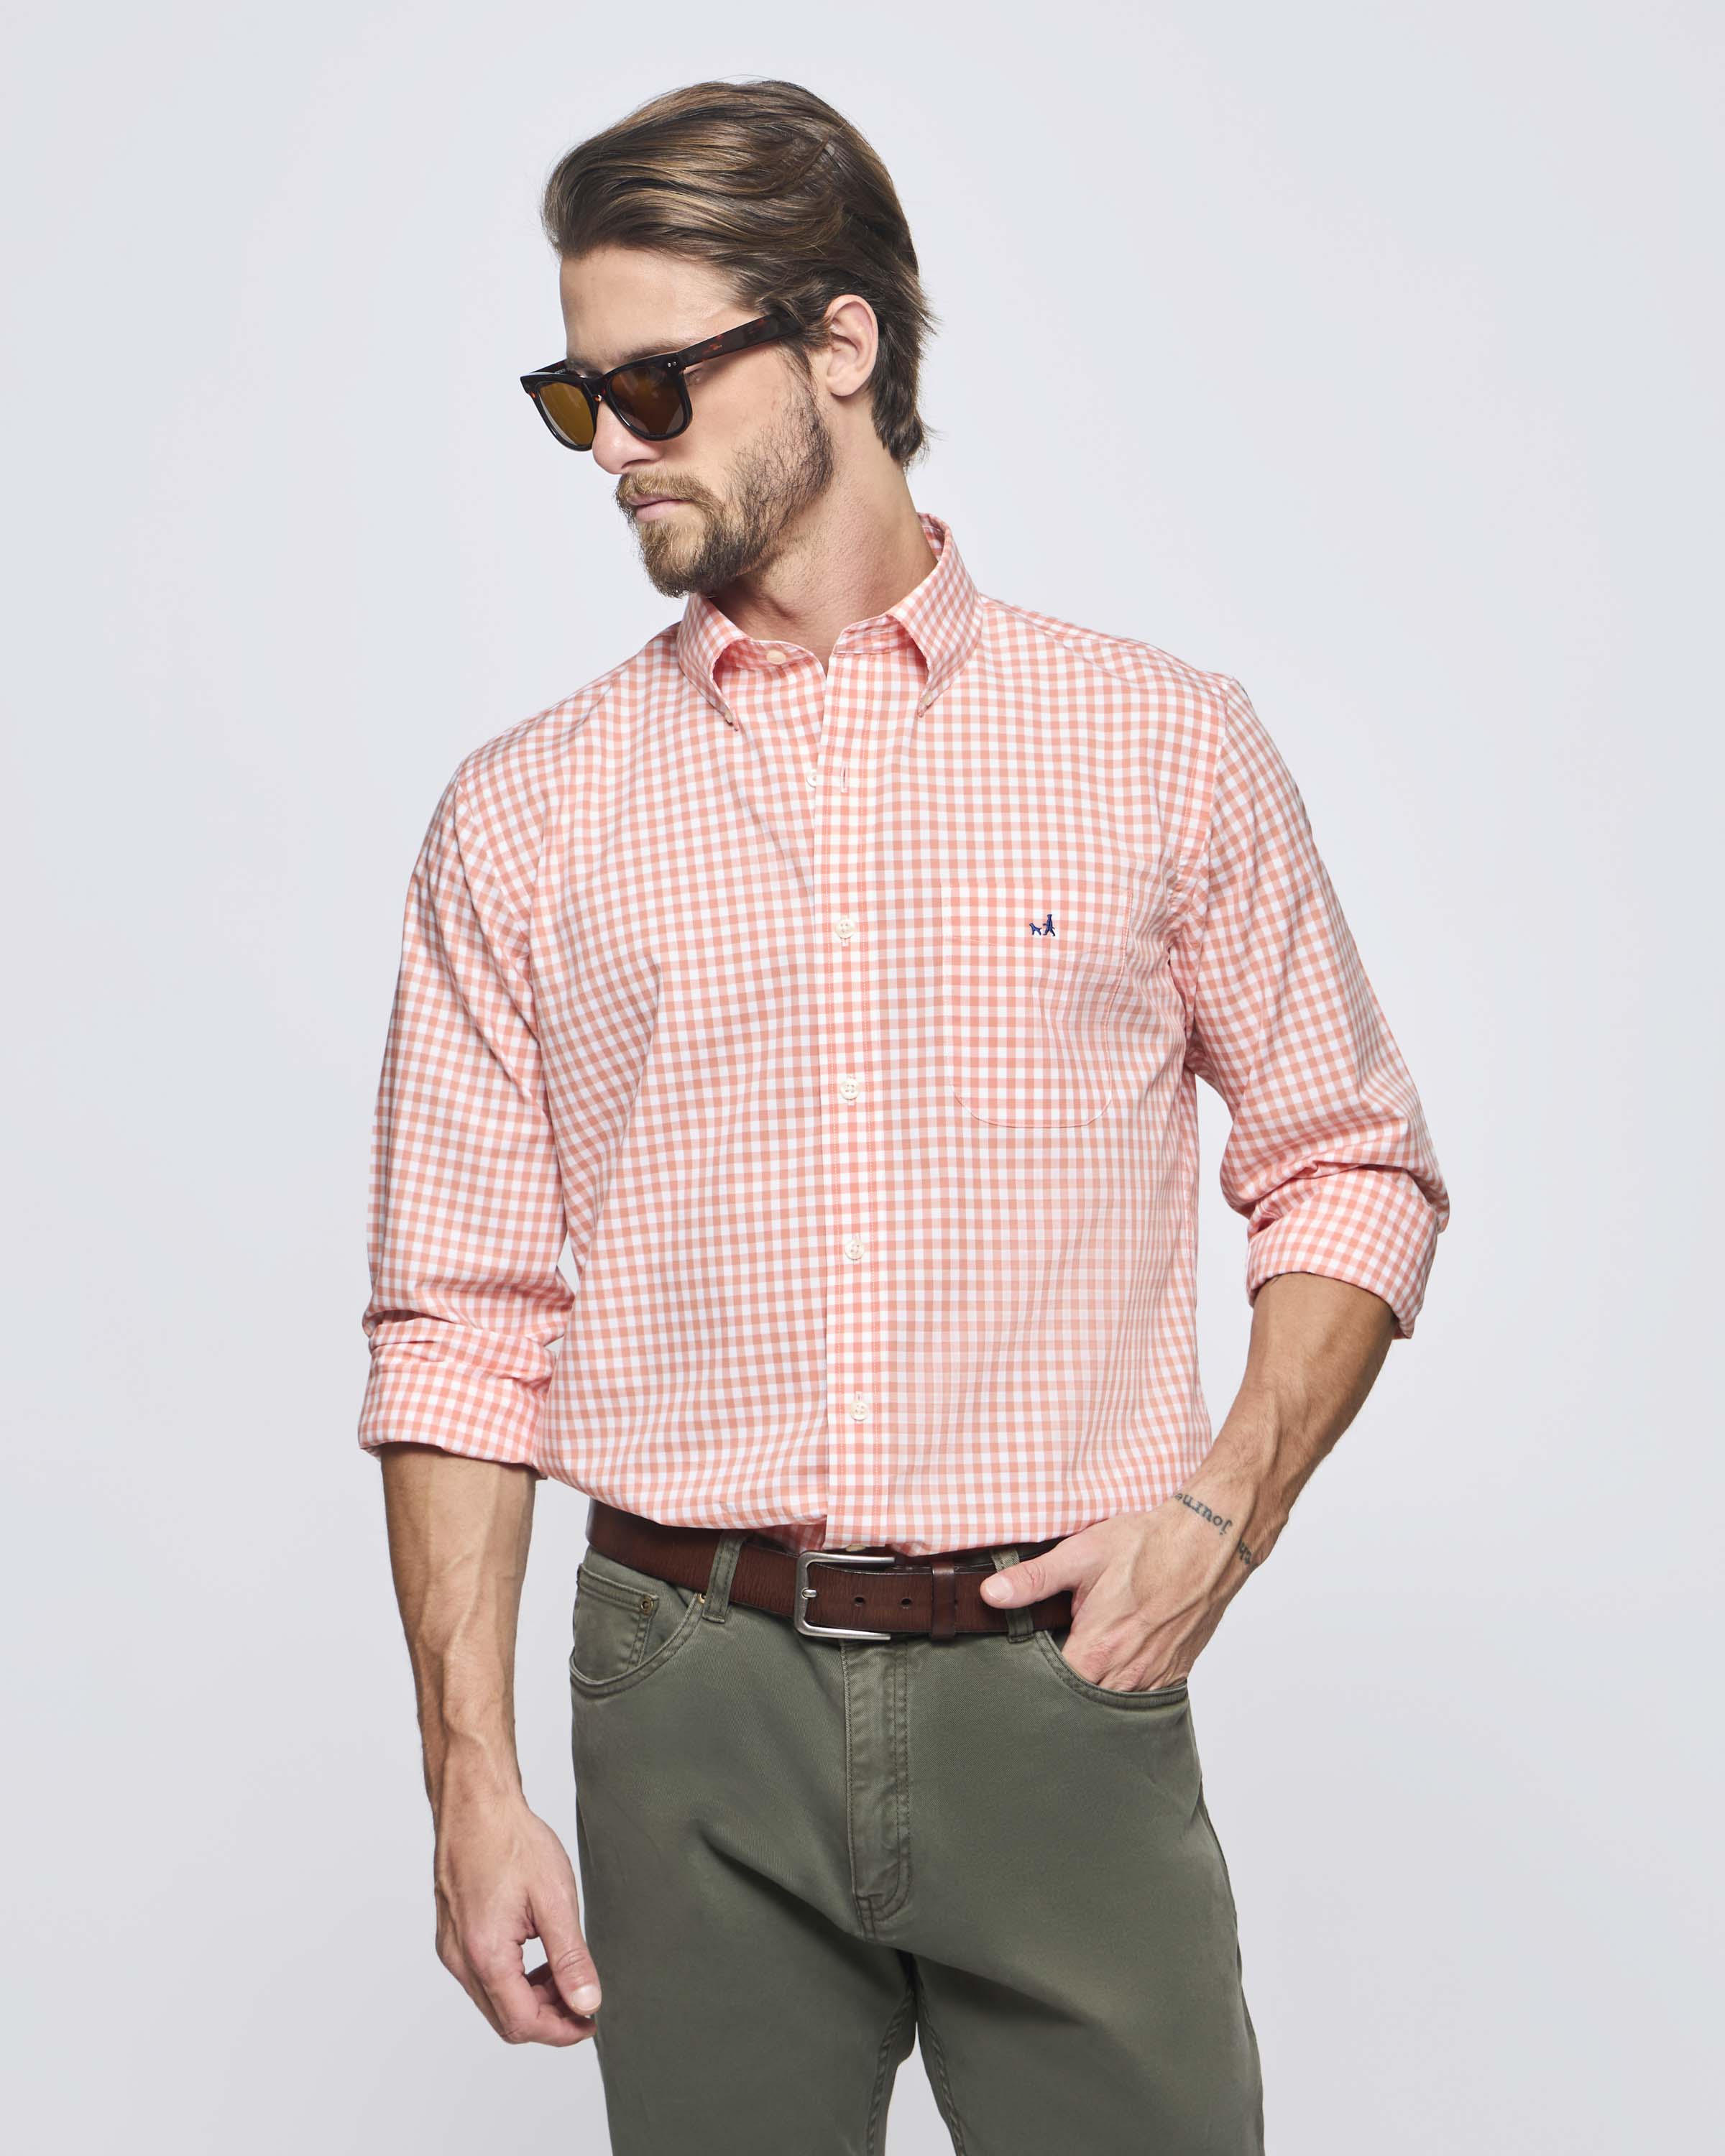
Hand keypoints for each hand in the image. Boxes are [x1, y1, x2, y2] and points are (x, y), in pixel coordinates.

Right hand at [432, 1793, 600, 2044]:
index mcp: (485, 1954)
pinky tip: (537, 1954)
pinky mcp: (451, 1935)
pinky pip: (482, 1976)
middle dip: (548, 2017)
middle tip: (583, 1998)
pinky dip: (513, 1979)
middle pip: (506, 2019)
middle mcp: (460, 1959)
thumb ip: (571, 1957)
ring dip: (531, 1998)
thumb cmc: (511, 1840)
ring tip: (564, 1972)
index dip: (561, 2031)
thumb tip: (587, 2003)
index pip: (523, 2023)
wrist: (475, 1802)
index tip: (590, 2021)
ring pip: (493, 2000)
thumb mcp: (554, 1898)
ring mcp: (451, 1948)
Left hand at [980, 1481, 1264, 1692]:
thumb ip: (1034, 1579)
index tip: (1024, 1671)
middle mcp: (1127, 1672)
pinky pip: (1144, 1698)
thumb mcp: (1082, 1554)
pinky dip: (1127, 1689)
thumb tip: (991, 1594)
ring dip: (1096, 1693)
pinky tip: (1116, 1667)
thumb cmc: (1149, 1545)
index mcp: (1098, 1648)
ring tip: (1082, 1668)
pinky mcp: (1175, 1672)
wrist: (1209, 1542)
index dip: (1035, 1684)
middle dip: (1064, 1693)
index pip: (1054, 1690)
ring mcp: (1155, 1676)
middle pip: (1083, 1704)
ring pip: (1114, 1705)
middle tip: (1049, 1672)